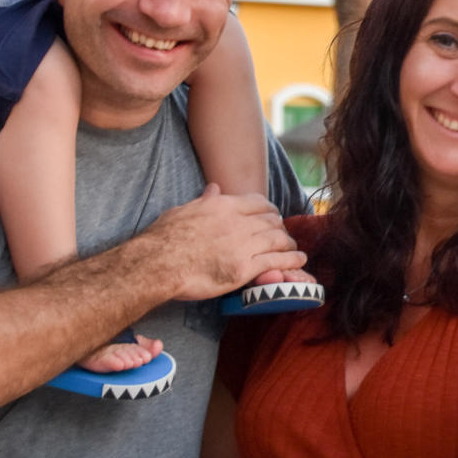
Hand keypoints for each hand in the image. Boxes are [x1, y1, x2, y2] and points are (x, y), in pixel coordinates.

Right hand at [146, 187, 308, 301]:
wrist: (158, 263)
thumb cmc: (163, 239)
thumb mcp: (183, 211)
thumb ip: (203, 201)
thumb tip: (214, 189)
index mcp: (223, 206)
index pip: (258, 202)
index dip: (269, 210)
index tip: (273, 216)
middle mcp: (237, 223)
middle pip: (271, 221)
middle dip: (281, 227)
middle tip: (284, 235)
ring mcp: (242, 245)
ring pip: (278, 239)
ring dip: (289, 244)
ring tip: (294, 248)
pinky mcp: (244, 268)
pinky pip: (276, 261)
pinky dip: (292, 260)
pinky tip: (299, 260)